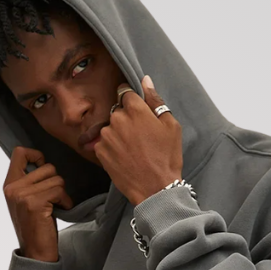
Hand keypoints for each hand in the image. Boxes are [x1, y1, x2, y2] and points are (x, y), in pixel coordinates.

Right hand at [3, 146, 72, 262]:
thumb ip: (29, 182)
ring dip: (61, 193)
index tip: (43, 168)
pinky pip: (59, 190)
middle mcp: (12, 188)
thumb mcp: (26, 200)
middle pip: (46, 166)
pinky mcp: (34, 203)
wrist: (35, 253)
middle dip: (55, 181)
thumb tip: (42, 163)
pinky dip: (65, 201)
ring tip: (55, 207)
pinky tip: (60, 211)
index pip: (19, 152)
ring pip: (56, 178)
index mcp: (9, 185)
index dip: (36, 155)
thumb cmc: (35, 227)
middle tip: (52, 199)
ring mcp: (22, 195)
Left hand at [94, 75, 183, 205]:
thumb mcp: (171, 125)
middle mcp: (117, 119)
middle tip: (139, 136)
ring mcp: (106, 136)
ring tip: (132, 149)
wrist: (154, 188)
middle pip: (117, 111)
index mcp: (136, 109)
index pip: (125, 93)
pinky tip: (124, 157)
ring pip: (110, 127)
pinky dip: (111, 147)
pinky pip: (103, 143)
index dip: (131, 101)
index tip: (137, 111)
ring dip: (117, 133)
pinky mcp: (100, 152)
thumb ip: (155, 100)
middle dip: (126, 118)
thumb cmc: (166, 157)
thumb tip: (145, 81)